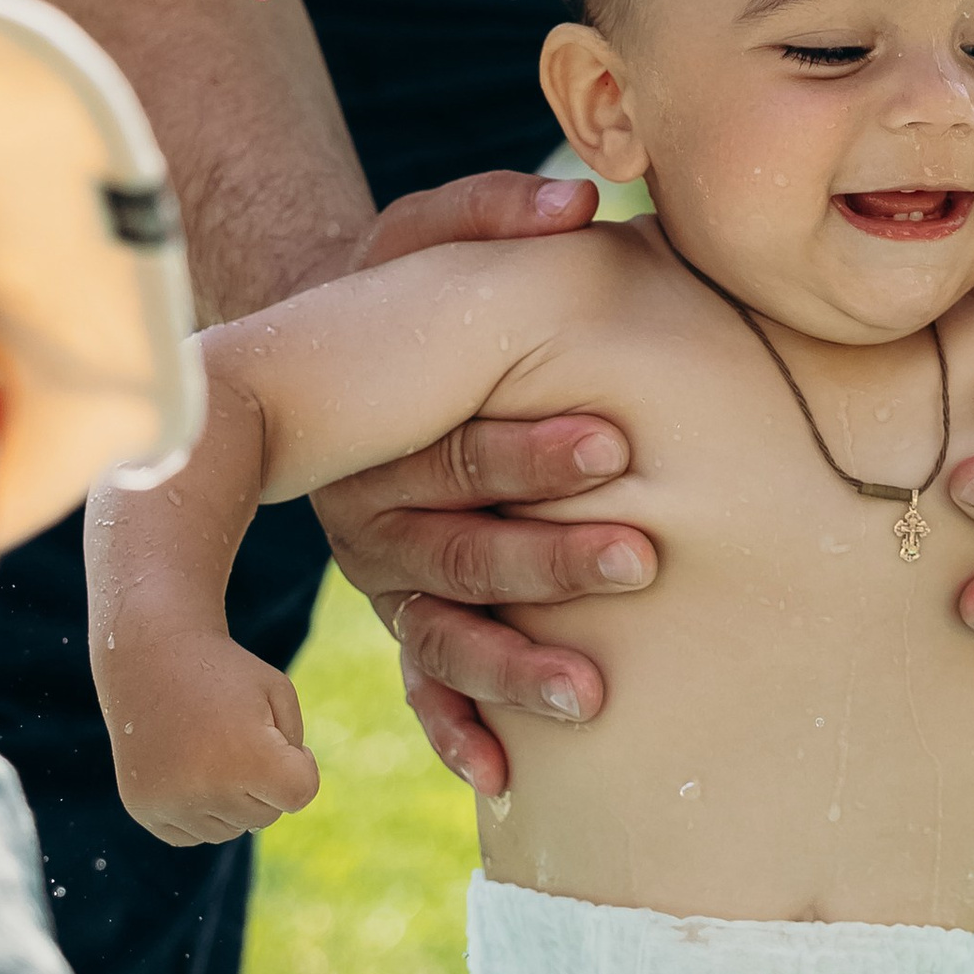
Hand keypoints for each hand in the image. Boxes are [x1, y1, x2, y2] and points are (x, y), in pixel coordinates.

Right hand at [109, 634, 318, 847]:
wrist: (148, 657)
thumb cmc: (224, 674)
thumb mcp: (278, 694)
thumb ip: (295, 753)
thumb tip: (273, 806)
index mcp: (248, 757)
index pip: (300, 794)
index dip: (298, 763)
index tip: (273, 733)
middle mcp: (206, 788)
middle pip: (266, 816)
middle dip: (261, 781)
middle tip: (233, 735)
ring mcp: (170, 802)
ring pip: (230, 829)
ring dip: (231, 799)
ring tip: (208, 750)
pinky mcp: (144, 809)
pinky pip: (193, 834)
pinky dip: (199, 809)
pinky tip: (186, 768)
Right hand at [311, 171, 656, 797]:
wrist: (333, 368)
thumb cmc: (399, 294)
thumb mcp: (426, 236)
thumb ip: (490, 211)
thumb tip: (578, 198)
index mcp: (380, 431)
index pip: (457, 448)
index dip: (530, 450)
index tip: (614, 445)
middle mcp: (371, 517)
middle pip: (457, 551)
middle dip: (548, 561)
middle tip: (641, 560)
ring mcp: (387, 581)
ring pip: (443, 635)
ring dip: (513, 668)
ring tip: (592, 695)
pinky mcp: (407, 621)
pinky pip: (423, 688)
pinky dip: (456, 731)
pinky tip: (504, 774)